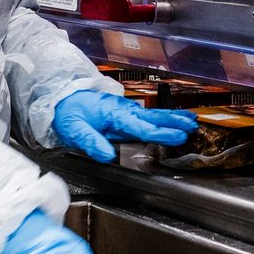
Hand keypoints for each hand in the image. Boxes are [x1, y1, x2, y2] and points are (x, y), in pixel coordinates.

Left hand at [53, 91, 196, 163]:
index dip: (160, 134)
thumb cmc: (68, 114)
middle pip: (153, 117)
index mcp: (114, 115)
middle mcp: (123, 111)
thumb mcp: (75, 130)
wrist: (61, 99)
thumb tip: (107, 154)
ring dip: (172, 117)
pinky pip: (146, 116)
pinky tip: (170, 121)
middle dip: (174, 121)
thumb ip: (91, 142)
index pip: (141, 127)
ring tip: (191, 120)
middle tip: (193, 125)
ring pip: (152, 115)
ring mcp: (124, 110)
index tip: (178, 137)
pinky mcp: (123, 113)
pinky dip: (161, 118)